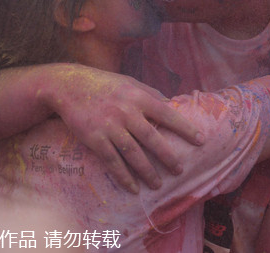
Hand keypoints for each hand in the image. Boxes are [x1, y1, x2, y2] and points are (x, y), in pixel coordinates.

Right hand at [40, 68, 204, 193]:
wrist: (69, 86)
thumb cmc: (104, 84)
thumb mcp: (129, 82)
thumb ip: (150, 93)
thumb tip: (171, 105)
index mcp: (138, 97)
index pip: (167, 114)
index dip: (185, 128)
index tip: (200, 141)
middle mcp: (126, 112)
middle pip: (152, 138)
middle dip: (168, 157)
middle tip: (180, 170)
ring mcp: (110, 126)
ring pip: (133, 154)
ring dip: (147, 172)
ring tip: (157, 184)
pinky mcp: (94, 138)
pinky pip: (112, 161)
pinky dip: (123, 176)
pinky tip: (133, 187)